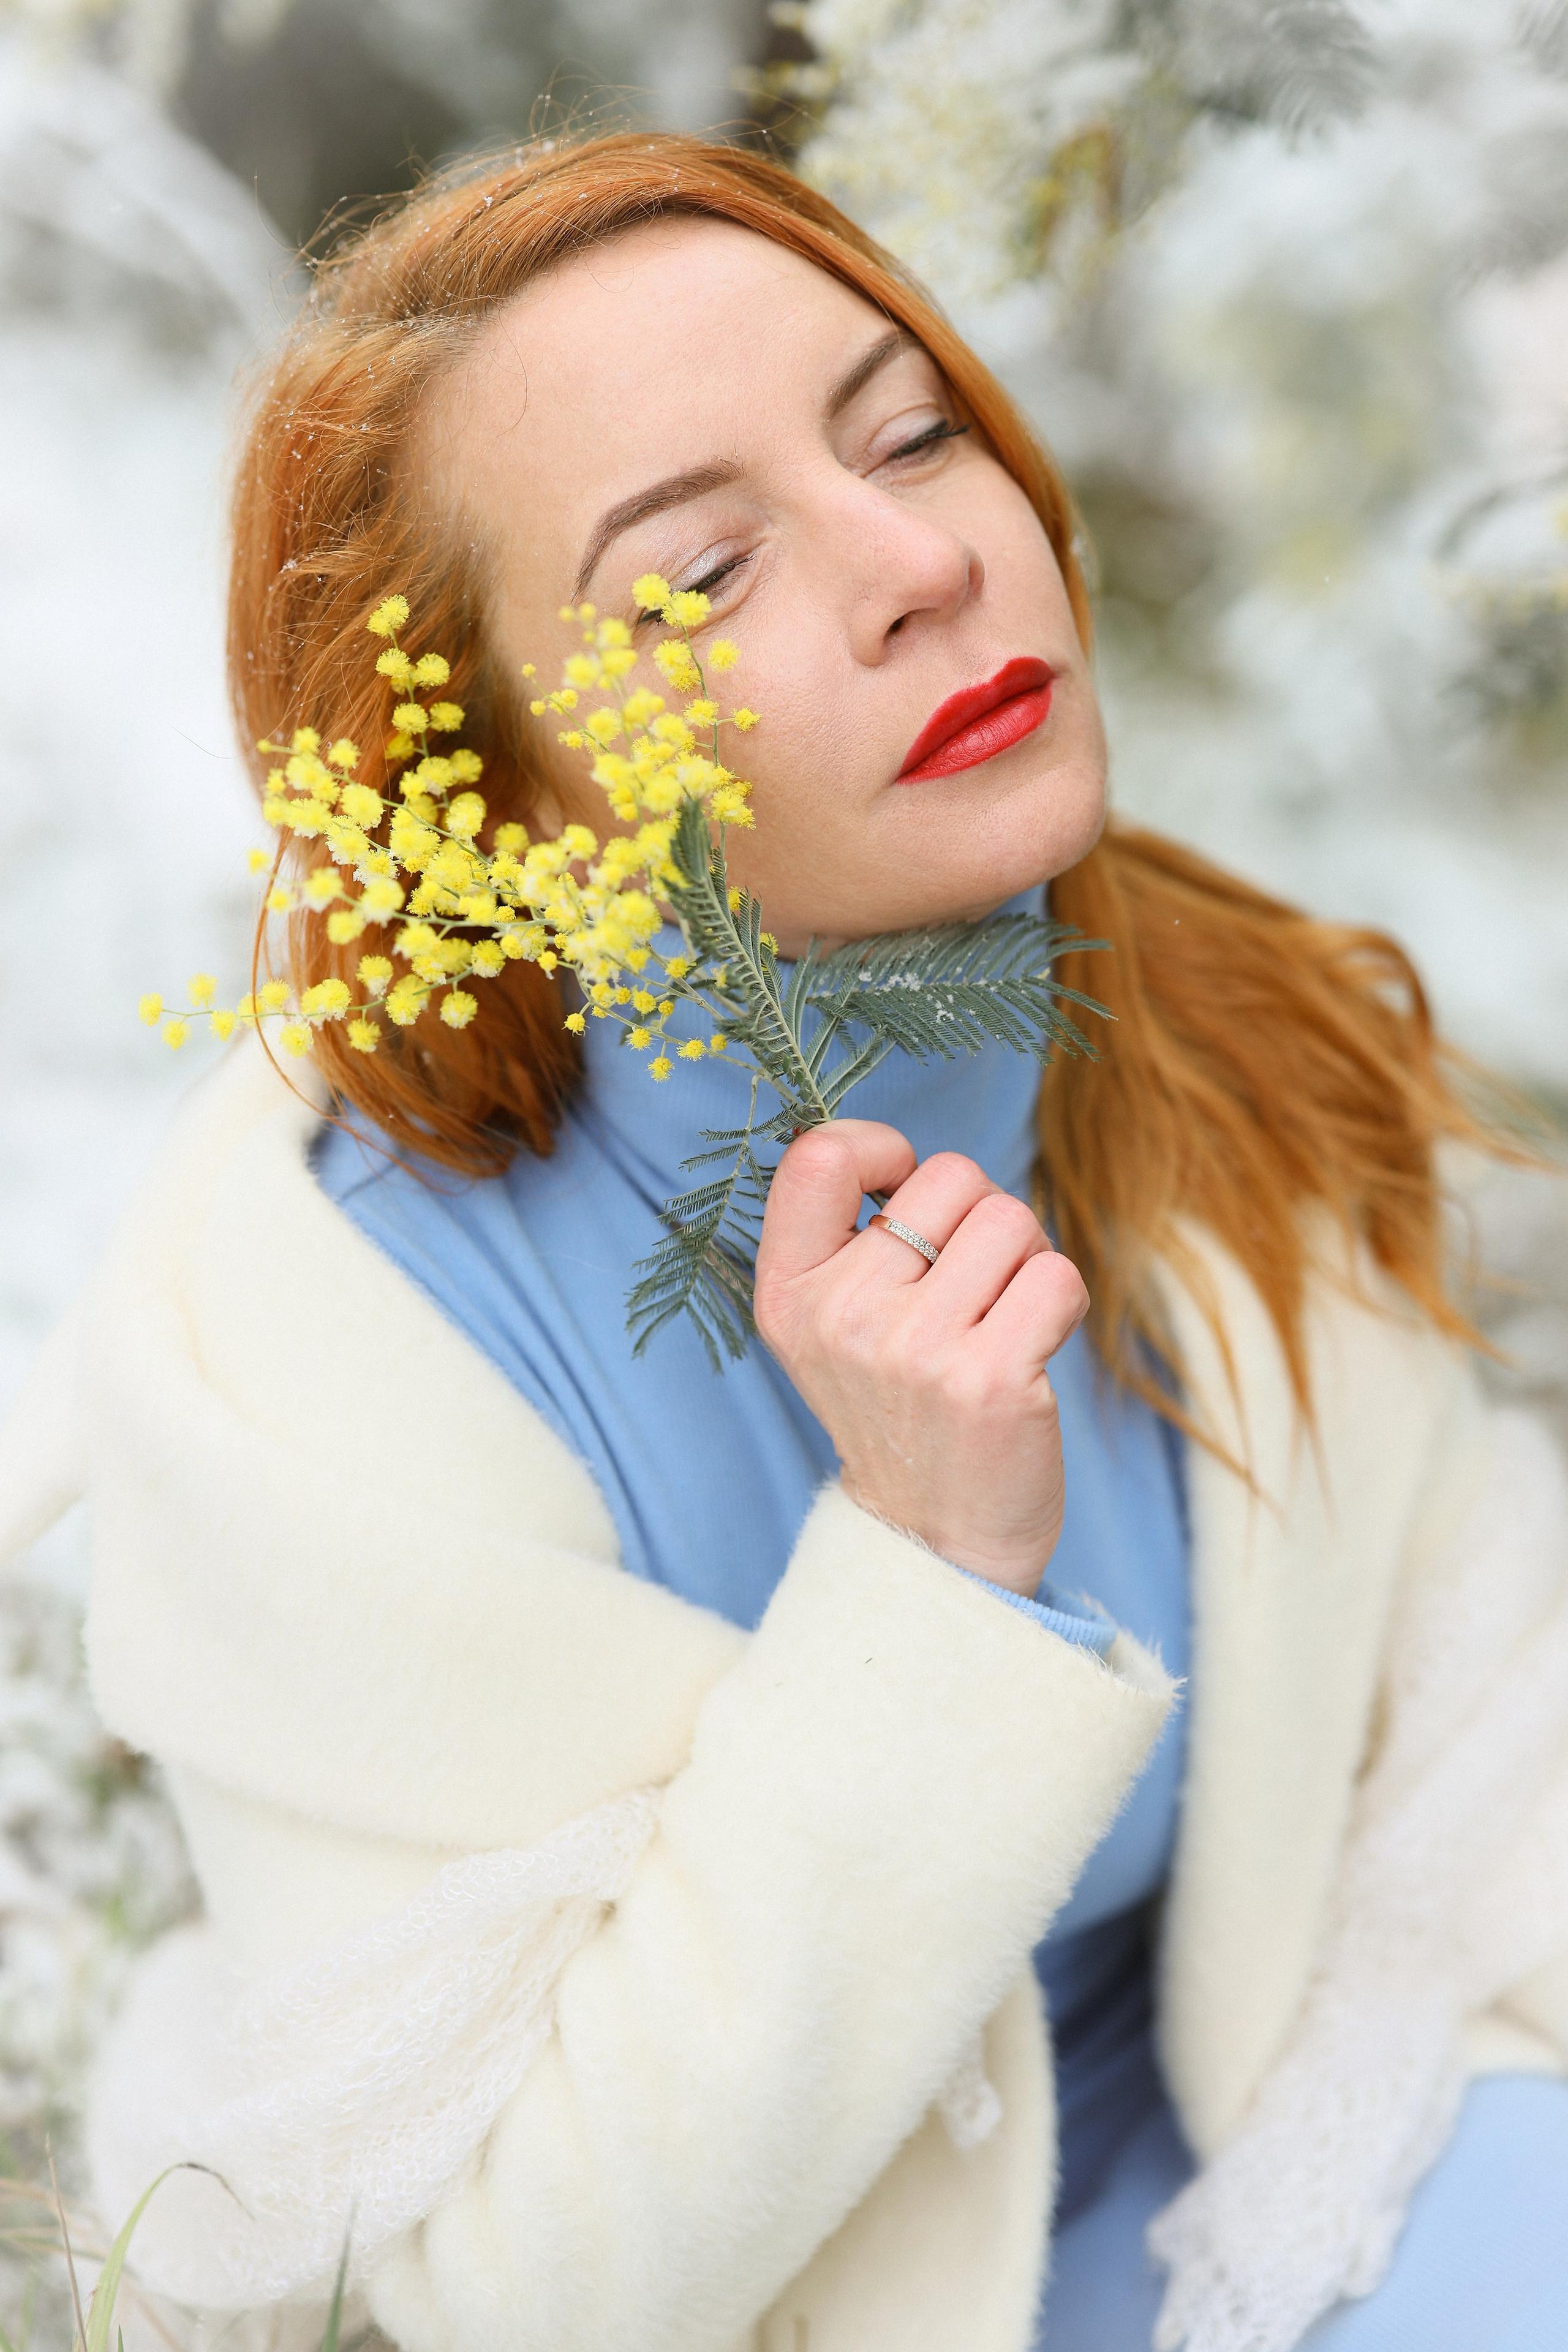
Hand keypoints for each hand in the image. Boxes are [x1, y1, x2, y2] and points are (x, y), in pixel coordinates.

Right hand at [753, 1120, 1088, 1596]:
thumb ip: (845, 1238)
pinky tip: (1032, 1348)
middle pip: (948, 1175)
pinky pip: (1057, 1274)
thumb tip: (896, 1150)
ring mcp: (916, 1350)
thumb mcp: (831, 1328)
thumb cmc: (901, 1410)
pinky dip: (1061, 1301)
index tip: (902, 1194)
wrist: (936, 1542)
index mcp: (790, 1295)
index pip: (819, 1156)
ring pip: (1011, 1218)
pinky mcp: (992, 1379)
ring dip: (1026, 1258)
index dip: (880, 1149)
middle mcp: (842, 1317)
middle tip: (969, 1289)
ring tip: (1001, 1318)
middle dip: (977, 1218)